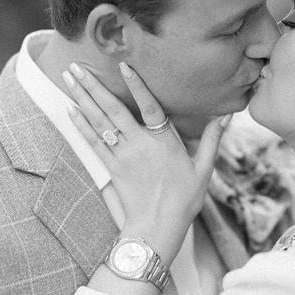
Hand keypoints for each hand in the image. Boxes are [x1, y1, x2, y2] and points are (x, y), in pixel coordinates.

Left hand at [62, 60, 228, 267]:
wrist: (157, 230)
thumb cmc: (183, 202)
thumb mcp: (203, 170)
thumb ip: (211, 140)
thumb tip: (227, 116)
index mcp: (164, 142)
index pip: (150, 106)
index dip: (137, 85)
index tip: (123, 65)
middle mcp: (140, 146)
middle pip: (114, 109)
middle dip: (93, 85)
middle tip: (75, 65)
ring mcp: (123, 157)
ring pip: (99, 122)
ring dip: (81, 98)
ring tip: (68, 78)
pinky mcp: (111, 170)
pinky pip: (93, 143)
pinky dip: (81, 125)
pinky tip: (71, 109)